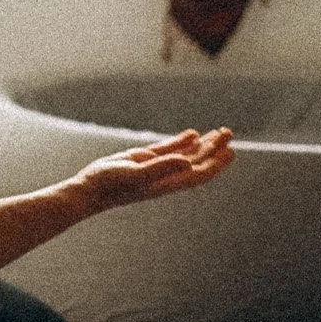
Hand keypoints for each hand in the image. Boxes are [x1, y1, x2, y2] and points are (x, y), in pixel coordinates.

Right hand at [77, 128, 233, 213]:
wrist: (90, 189)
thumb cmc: (111, 185)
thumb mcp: (137, 174)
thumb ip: (162, 168)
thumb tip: (187, 163)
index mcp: (168, 182)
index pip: (199, 174)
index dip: (216, 164)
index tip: (231, 151)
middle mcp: (166, 176)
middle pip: (198, 163)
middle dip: (214, 149)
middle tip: (229, 133)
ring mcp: (156, 167)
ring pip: (187, 155)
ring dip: (204, 145)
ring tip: (220, 132)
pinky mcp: (144, 159)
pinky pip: (169, 149)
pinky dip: (183, 141)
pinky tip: (193, 134)